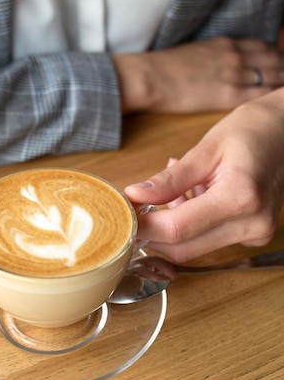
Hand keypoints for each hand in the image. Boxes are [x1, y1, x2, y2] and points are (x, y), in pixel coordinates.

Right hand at [112, 37, 283, 113]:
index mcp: (225, 44)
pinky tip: (277, 103)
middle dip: (283, 67)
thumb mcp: (192, 52)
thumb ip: (210, 55)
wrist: (151, 77)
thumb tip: (214, 64)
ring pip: (271, 76)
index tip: (280, 61)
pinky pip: (260, 95)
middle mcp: (234, 56)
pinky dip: (272, 96)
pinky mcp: (227, 96)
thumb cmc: (163, 68)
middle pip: (272, 60)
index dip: (274, 54)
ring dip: (282, 81)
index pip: (261, 47)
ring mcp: (234, 75)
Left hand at [124, 89, 283, 261]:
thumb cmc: (252, 131)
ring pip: (195, 248)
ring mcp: (257, 233)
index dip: (144, 227)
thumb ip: (171, 179)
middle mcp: (253, 224)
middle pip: (184, 248)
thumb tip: (135, 196)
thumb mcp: (206, 149)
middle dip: (154, 233)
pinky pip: (210, 239)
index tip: (123, 216)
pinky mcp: (254, 234)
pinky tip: (192, 196)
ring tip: (173, 190)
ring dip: (172, 227)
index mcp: (241, 197)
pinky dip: (191, 224)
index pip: (178, 229)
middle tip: (137, 207)